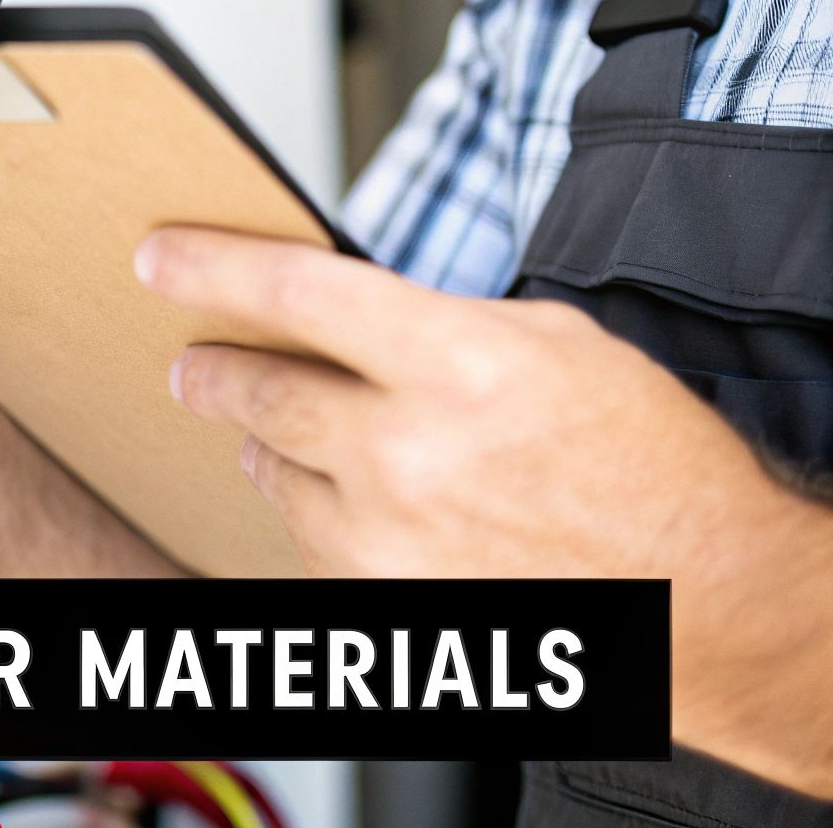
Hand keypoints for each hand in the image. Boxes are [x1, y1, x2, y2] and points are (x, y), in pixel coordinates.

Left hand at [137, 227, 832, 793]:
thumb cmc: (643, 465)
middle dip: (213, 371)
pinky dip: (316, 510)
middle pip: (258, 391)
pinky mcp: (379, 602)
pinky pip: (305, 538)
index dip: (213, 267)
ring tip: (307, 433)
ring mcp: (386, 538)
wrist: (698, 597)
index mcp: (458, 365)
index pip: (297, 293)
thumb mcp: (551, 346)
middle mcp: (407, 454)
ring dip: (272, 444)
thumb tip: (341, 315)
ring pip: (272, 469)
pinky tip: (361, 501)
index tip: (161, 257)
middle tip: (191, 363)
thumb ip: (436, 324)